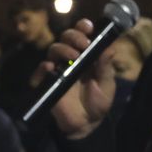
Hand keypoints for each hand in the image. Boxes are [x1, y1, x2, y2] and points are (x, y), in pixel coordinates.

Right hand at [42, 19, 118, 139]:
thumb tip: (111, 47)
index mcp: (86, 55)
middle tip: (83, 44)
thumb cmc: (98, 102)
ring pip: (53, 49)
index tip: (88, 27)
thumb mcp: (106, 84)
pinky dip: (44, 67)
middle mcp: (70, 58)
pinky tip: (51, 68)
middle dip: (73, 36)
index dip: (83, 27)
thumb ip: (106, 66)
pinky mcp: (46, 82)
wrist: (86, 124)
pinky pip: (40, 71)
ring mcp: (57, 69)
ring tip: (74, 57)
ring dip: (63, 49)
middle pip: (66, 37)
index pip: (82, 34)